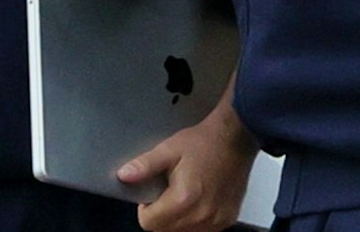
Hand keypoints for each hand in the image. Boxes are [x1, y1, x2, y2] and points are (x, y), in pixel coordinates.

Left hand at [121, 108, 258, 231]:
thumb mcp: (169, 149)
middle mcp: (202, 216)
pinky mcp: (227, 220)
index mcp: (183, 200)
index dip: (145, 209)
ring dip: (178, 221)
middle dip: (161, 216)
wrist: (236, 138)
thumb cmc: (203, 142)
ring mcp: (217, 221)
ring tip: (184, 195)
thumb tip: (123, 176)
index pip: (149, 224)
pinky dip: (195, 221)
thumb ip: (145, 166)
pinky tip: (199, 200)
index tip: (152, 194)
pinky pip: (202, 230)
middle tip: (168, 192)